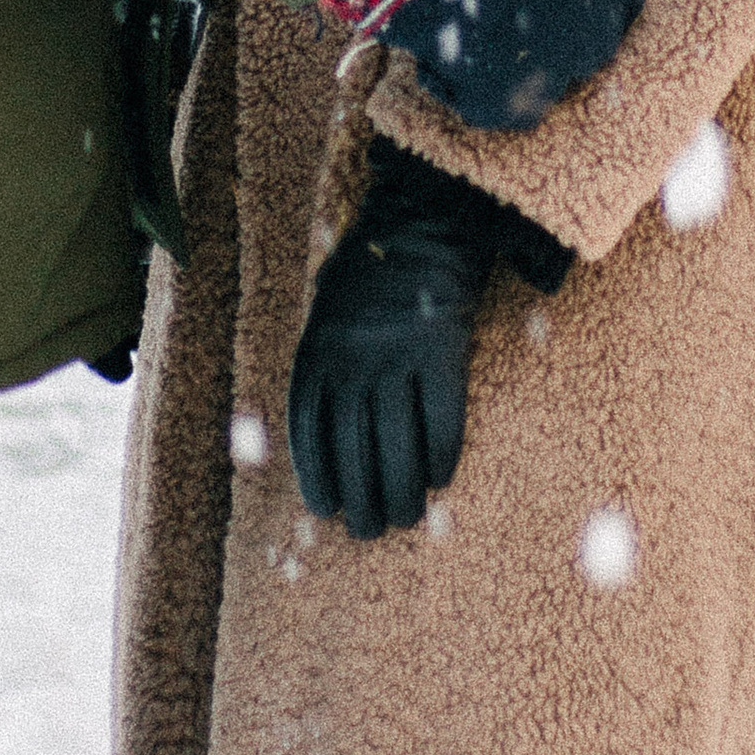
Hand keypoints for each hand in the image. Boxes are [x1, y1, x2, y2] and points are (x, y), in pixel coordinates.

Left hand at [288, 141, 557, 538]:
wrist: (421, 226)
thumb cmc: (366, 273)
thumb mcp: (324, 311)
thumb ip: (322, 363)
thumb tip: (323, 430)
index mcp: (317, 352)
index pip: (311, 434)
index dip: (317, 478)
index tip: (327, 509)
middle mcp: (353, 362)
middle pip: (354, 452)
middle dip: (361, 501)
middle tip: (370, 529)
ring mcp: (399, 360)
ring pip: (397, 448)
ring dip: (401, 494)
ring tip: (405, 517)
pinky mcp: (443, 356)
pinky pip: (443, 422)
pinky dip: (441, 457)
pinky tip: (441, 479)